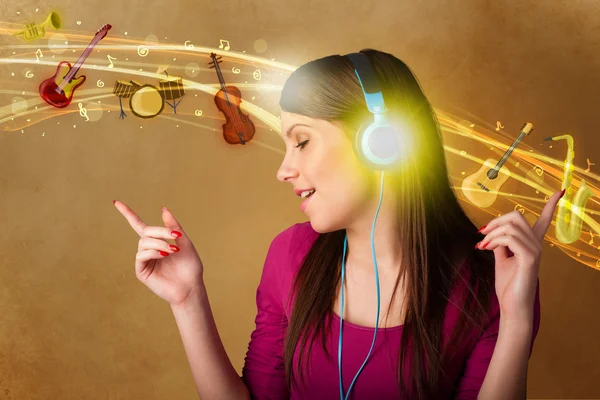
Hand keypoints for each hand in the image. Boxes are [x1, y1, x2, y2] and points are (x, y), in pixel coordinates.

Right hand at [114, 200, 204, 306]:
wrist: (191, 286)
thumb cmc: (190, 266)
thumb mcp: (185, 242)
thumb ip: (174, 226)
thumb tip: (163, 209)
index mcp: (157, 241)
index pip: (138, 225)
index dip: (127, 213)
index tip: (116, 202)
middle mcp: (148, 249)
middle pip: (146, 232)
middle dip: (161, 232)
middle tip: (176, 237)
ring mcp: (144, 260)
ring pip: (143, 242)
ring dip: (159, 243)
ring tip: (172, 250)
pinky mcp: (141, 271)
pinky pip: (141, 255)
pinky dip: (153, 252)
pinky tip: (163, 255)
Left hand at [477, 189, 563, 322]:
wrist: (512, 306)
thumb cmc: (508, 285)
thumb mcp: (501, 259)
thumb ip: (501, 244)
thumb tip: (493, 232)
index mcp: (531, 244)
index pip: (544, 220)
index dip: (550, 205)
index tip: (559, 191)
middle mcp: (536, 245)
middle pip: (517, 216)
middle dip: (495, 221)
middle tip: (481, 234)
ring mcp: (535, 251)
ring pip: (512, 226)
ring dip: (492, 233)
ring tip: (482, 246)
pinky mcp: (530, 259)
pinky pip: (511, 238)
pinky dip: (495, 240)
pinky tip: (486, 249)